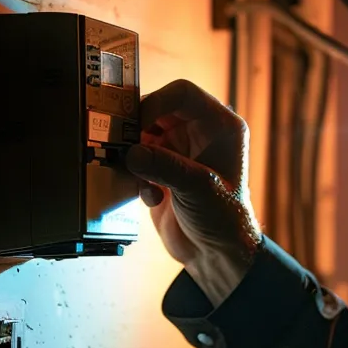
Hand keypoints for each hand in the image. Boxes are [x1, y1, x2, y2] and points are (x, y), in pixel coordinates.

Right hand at [127, 80, 261, 304]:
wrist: (216, 254)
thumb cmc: (224, 219)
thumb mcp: (198, 189)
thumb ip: (165, 167)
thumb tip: (132, 153)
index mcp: (220, 125)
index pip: (182, 93)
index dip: (155, 102)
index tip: (135, 124)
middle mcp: (200, 132)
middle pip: (156, 110)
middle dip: (138, 131)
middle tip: (123, 148)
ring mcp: (180, 149)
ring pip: (142, 134)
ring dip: (136, 158)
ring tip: (144, 182)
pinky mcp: (163, 168)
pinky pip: (137, 158)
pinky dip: (137, 176)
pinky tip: (151, 197)